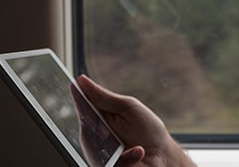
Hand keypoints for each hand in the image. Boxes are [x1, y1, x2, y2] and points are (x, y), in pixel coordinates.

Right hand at [76, 75, 194, 166]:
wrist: (163, 156)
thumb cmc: (147, 130)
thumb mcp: (128, 108)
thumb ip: (105, 97)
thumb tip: (82, 81)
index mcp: (100, 117)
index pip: (83, 106)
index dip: (78, 97)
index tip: (75, 86)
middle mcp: (96, 135)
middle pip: (84, 127)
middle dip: (96, 123)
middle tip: (110, 125)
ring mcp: (100, 153)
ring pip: (92, 147)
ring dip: (112, 142)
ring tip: (133, 142)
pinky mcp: (106, 166)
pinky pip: (107, 162)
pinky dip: (127, 157)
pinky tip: (139, 151)